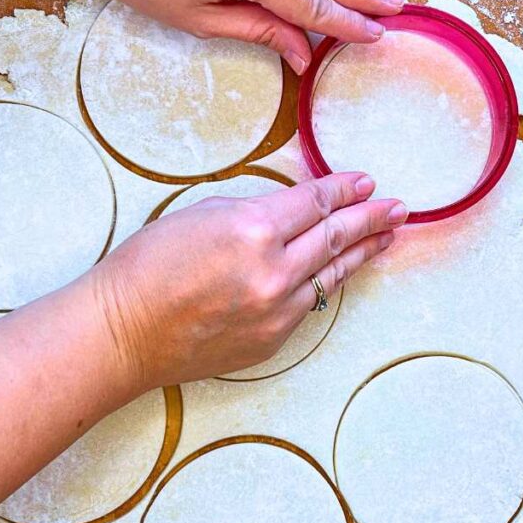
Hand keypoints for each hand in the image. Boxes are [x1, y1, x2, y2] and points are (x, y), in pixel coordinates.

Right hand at [89, 173, 407, 389]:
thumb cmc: (147, 267)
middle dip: (370, 218)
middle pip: (335, 237)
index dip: (343, 189)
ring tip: (387, 237)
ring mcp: (277, 310)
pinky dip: (326, 282)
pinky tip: (340, 271)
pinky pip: (309, 304)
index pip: (314, 202)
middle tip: (398, 208)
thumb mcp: (201, 215)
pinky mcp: (273, 340)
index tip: (364, 183)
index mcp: (253, 229)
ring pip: (331, 274)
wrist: (124, 333)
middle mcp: (274, 271)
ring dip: (361, 253)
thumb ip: (254, 212)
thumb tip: (291, 212)